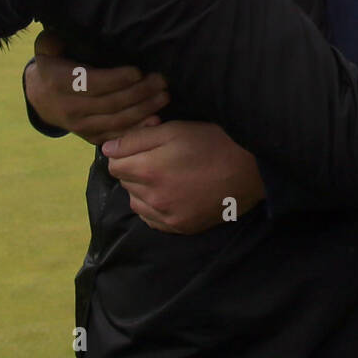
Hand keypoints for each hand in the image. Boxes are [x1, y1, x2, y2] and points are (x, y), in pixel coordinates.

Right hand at [25, 29, 169, 143]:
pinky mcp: (90, 137)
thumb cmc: (52, 67)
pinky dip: (138, 129)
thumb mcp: (47, 51)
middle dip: (139, 93)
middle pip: (110, 104)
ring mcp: (81, 126)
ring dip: (144, 110)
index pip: (92, 84)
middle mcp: (70, 109)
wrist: (40, 99)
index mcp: (60, 84)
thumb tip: (60, 33)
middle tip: (161, 81)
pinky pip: (117, 136)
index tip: (138, 71)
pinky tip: (156, 120)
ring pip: (117, 121)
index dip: (116, 79)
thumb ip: (53, 42)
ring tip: (163, 97)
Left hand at [100, 121, 265, 234]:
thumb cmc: (212, 143)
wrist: (249, 170)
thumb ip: (136, 139)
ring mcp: (167, 216)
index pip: (113, 164)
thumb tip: (108, 149)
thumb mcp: (174, 130)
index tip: (142, 145)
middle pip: (124, 182)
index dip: (124, 151)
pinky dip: (154, 207)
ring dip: (142, 189)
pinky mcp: (180, 227)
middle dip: (134, 168)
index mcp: (149, 170)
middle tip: (159, 157)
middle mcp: (154, 198)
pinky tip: (171, 193)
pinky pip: (151, 219)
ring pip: (136, 202)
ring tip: (165, 176)